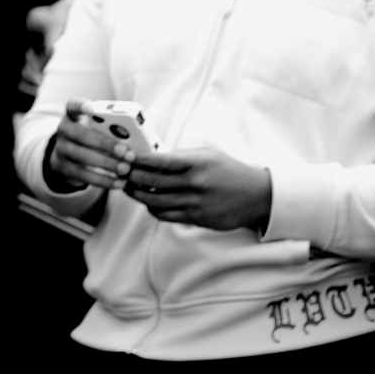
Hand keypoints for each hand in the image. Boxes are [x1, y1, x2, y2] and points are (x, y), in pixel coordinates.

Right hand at [44, 100, 135, 192]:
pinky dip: (104, 180)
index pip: (73, 105)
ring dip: (107, 163)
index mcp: (73, 115)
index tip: (92, 108)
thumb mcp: (94, 128)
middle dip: (104, 143)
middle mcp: (64, 130)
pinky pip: (84, 176)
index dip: (81, 106)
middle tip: (125, 151)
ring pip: (82, 157)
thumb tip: (134, 139)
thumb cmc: (89, 137)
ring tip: (125, 169)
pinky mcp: (64, 168)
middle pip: (81, 134)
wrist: (66, 157)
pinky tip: (119, 182)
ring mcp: (61, 150)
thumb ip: (108, 128)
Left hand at [123, 147, 273, 232]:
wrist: (256, 197)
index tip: (124, 156)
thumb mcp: (207, 155)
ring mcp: (194, 203)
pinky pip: (166, 215)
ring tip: (128, 186)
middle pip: (153, 181)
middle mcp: (194, 183)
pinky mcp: (195, 218)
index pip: (160, 161)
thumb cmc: (229, 171)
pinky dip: (152, 209)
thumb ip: (181, 157)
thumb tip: (153, 157)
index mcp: (197, 163)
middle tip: (118, 171)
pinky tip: (147, 202)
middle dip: (131, 176)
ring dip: (137, 194)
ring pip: (155, 201)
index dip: (138, 159)